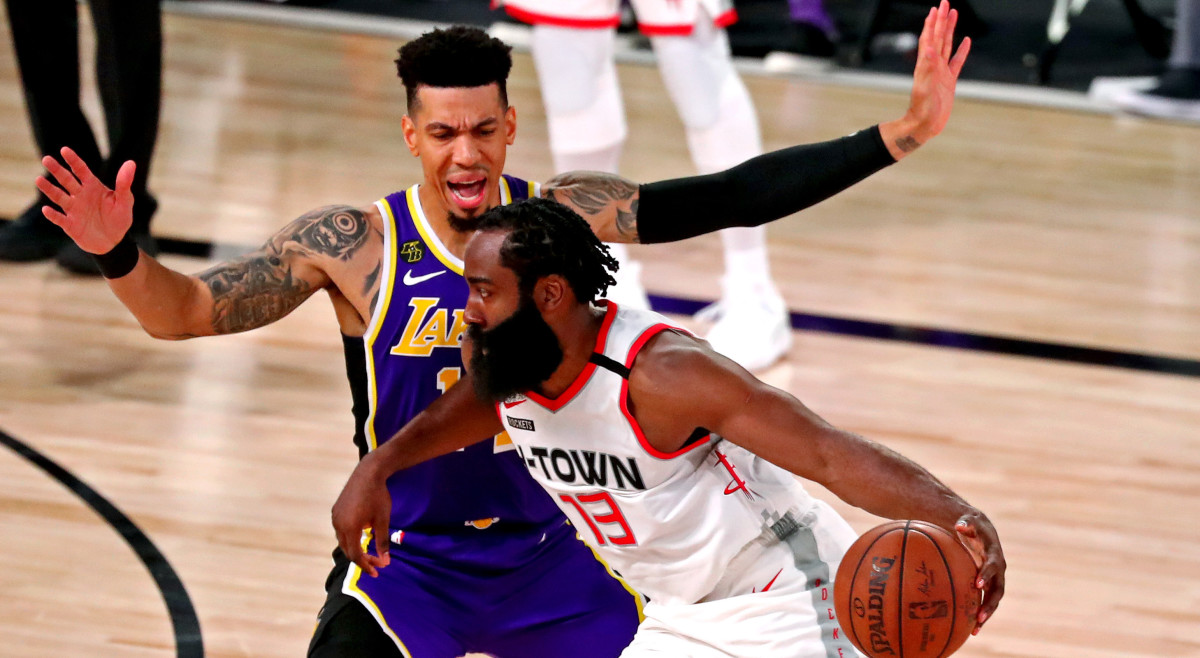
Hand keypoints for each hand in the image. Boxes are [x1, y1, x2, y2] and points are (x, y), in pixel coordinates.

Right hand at [36, 147, 134, 253]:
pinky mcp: (70, 225)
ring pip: (59, 197)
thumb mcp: (126, 201)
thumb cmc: (119, 218)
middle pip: (66, 180)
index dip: (73, 160)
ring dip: (49, 189)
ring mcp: (73, 210)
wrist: (114, 241)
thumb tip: (131, 163)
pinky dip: (53, 215)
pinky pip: (59, 219)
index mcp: (92, 187)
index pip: (81, 170)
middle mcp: (80, 195)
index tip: (64, 150)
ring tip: (39, 180)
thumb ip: (124, 183)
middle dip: (57, 170)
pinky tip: (46, 209)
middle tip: (47, 159)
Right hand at [331, 455, 392, 577]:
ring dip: (355, 549)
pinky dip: (350, 538)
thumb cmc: (378, 496)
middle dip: (362, 559)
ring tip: (370, 553)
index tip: (377, 572)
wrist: (368, 473)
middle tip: (377, 563)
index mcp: (350, 528)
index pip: (356, 555)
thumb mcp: (383, 520)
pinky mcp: (336, 511)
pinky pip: (341, 530)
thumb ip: (382, 542)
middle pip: (348, 550)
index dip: (366, 566)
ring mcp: (335, 517)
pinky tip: (362, 537)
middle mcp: (338, 524)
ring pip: (343, 541)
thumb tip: (386, 562)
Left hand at [907, 0, 970, 143]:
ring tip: (954, 14)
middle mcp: (933, 66)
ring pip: (947, 45)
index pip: (930, 39)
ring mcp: (941, 72)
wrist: (924, 126)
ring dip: (949, 30)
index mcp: (926, 65)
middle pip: (938, 37)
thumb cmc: (922, 110)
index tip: (937, 8)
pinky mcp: (949, 81)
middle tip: (945, 3)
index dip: (933, 23)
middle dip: (941, 20)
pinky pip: (957, 62)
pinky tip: (966, 41)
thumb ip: (927, 69)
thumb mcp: (924, 89)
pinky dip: (962, 51)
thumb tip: (929, 49)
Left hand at [954, 514, 1005, 632]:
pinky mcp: (989, 585)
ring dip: (986, 614)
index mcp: (994, 555)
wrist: (981, 531)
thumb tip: (960, 525)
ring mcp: (995, 579)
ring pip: (994, 600)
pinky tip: (971, 628)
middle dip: (990, 603)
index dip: (987, 574)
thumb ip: (966, 523)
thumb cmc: (972, 525)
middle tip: (979, 616)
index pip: (994, 566)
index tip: (978, 584)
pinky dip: (980, 614)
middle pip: (998, 590)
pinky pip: (986, 602)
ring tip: (976, 629)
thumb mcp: (970, 521)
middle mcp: (998, 570)